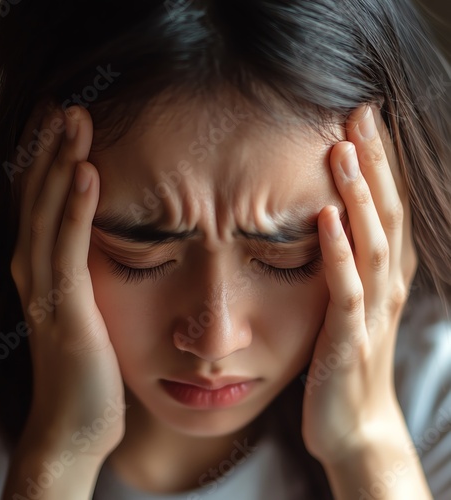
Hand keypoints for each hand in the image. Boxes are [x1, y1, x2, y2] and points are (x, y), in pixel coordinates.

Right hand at [9, 103, 124, 461]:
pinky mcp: (65, 309)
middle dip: (50, 148)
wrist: (75, 423)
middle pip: (37, 196)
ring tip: (75, 121)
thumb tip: (103, 238)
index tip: (64, 120)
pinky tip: (88, 173)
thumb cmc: (86, 365)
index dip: (48, 158)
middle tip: (67, 103)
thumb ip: (85, 270)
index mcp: (41, 268)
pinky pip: (69, 249)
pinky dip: (76, 209)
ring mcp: (44, 289)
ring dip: (62, 164)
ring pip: (49, 214)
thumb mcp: (85, 305)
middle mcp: (32, 271)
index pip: (41, 201)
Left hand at [301, 105, 417, 463]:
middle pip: (386, 214)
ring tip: (342, 150)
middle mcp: (384, 286)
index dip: (381, 164)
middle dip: (374, 163)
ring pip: (371, 243)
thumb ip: (347, 267)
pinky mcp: (347, 339)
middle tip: (360, 113)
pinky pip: (345, 289)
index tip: (365, 120)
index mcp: (382, 277)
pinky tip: (326, 221)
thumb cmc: (347, 363)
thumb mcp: (350, 305)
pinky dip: (337, 253)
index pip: (387, 209)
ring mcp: (369, 312)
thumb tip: (331, 223)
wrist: (355, 427)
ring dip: (359, 195)